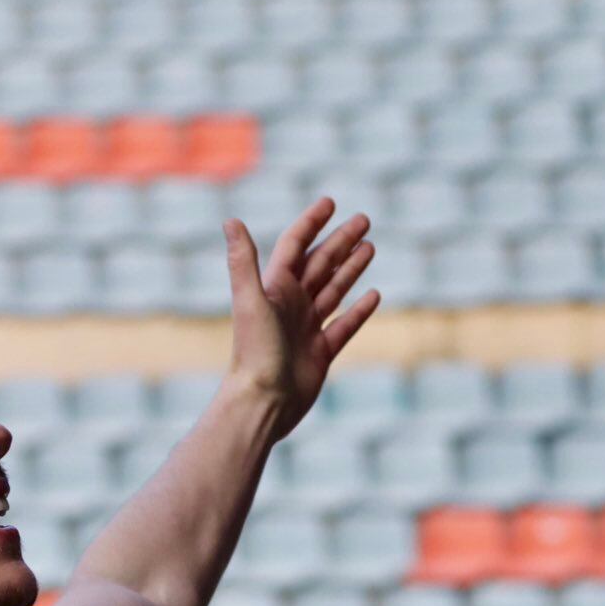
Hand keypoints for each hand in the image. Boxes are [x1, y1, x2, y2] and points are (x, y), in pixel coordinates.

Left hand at [222, 197, 380, 439]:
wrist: (263, 402)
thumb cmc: (254, 352)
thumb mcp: (251, 301)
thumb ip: (243, 260)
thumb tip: (230, 220)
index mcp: (274, 289)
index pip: (295, 246)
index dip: (311, 223)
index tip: (330, 202)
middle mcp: (290, 306)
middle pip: (319, 264)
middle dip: (340, 241)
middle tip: (364, 219)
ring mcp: (305, 329)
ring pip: (333, 290)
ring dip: (350, 268)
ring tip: (371, 247)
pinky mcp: (320, 353)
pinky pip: (343, 326)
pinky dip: (358, 310)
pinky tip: (374, 295)